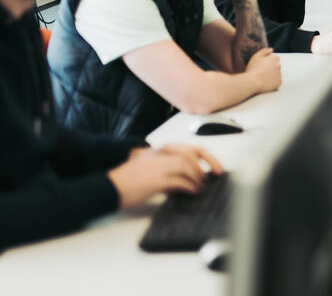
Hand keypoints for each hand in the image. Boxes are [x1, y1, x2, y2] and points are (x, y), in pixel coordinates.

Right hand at [108, 145, 222, 207]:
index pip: (189, 148)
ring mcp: (158, 166)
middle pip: (192, 154)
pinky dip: (190, 187)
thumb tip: (188, 176)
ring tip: (200, 186)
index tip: (216, 166)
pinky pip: (180, 181)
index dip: (207, 156)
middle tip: (216, 175)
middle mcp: (159, 155)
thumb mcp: (147, 167)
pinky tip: (192, 192)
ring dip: (198, 177)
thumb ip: (166, 167)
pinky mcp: (156, 180)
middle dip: (209, 164)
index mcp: (157, 150)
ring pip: (188, 166)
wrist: (106, 189)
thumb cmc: (125, 181)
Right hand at [245, 47, 281, 92]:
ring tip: (263, 78)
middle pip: (276, 66)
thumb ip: (264, 51)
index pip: (275, 58)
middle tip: (262, 72)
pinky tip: (266, 82)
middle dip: (271, 68)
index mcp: (274, 58)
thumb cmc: (253, 69)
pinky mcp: (279, 82)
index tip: (263, 65)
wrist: (253, 82)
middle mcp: (279, 66)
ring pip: (277, 74)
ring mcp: (279, 74)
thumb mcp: (256, 56)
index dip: (268, 61)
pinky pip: (277, 81)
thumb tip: (271, 49)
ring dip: (272, 75)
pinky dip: (273, 82)